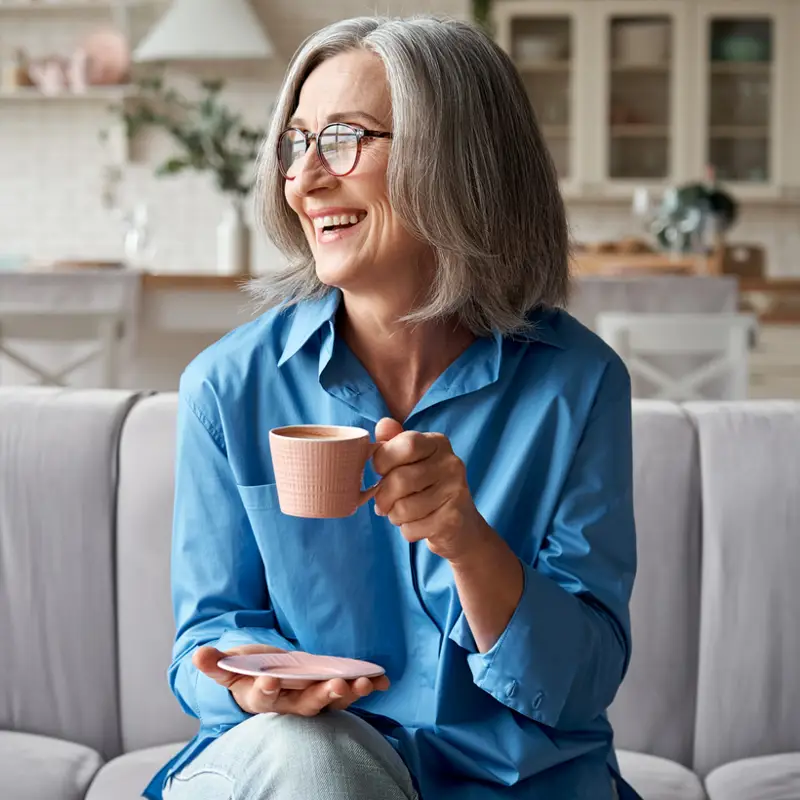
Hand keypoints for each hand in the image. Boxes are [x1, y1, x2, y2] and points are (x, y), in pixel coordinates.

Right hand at [193, 644, 389, 716]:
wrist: (266, 679)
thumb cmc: (248, 673)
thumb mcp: (230, 667)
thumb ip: (216, 663)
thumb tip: (197, 654)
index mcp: (262, 698)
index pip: (264, 699)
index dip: (267, 691)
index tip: (271, 681)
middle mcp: (290, 704)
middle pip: (306, 705)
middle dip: (321, 695)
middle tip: (335, 685)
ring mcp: (312, 698)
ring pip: (331, 701)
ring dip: (348, 693)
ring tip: (363, 683)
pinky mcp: (329, 690)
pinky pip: (349, 692)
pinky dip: (366, 687)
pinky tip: (382, 681)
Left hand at [372, 418, 492, 561]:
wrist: (461, 526)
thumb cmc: (427, 488)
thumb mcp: (412, 461)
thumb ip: (394, 442)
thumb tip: (383, 424)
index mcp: (438, 443)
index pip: (405, 444)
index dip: (383, 460)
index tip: (380, 471)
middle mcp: (451, 463)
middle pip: (400, 479)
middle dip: (383, 497)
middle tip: (383, 504)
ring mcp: (456, 491)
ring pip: (403, 508)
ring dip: (394, 516)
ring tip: (401, 514)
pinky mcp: (453, 520)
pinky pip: (412, 528)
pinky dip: (407, 531)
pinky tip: (418, 525)